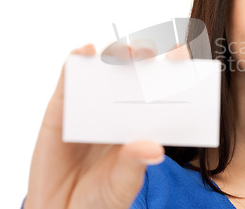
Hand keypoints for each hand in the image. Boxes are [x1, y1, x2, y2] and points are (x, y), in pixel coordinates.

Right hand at [24, 44, 163, 208]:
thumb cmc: (99, 197)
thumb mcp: (121, 184)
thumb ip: (134, 164)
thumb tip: (154, 149)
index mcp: (142, 122)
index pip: (161, 91)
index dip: (172, 72)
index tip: (182, 57)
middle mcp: (119, 108)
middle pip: (135, 72)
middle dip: (146, 56)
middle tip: (155, 52)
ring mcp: (91, 104)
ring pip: (105, 69)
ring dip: (116, 53)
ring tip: (127, 51)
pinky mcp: (62, 107)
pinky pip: (70, 77)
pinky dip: (77, 60)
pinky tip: (86, 52)